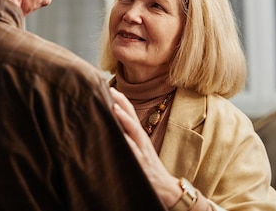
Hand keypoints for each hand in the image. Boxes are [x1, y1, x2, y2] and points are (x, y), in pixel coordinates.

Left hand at [110, 87, 181, 206]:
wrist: (166, 188)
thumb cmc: (148, 167)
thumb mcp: (137, 148)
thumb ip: (126, 136)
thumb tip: (109, 124)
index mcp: (139, 135)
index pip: (130, 113)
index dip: (120, 100)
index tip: (109, 87)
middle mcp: (141, 139)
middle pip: (132, 116)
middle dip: (121, 102)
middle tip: (110, 89)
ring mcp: (143, 151)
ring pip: (134, 131)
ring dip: (125, 119)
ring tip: (115, 107)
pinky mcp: (143, 164)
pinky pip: (135, 153)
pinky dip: (128, 144)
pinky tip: (121, 137)